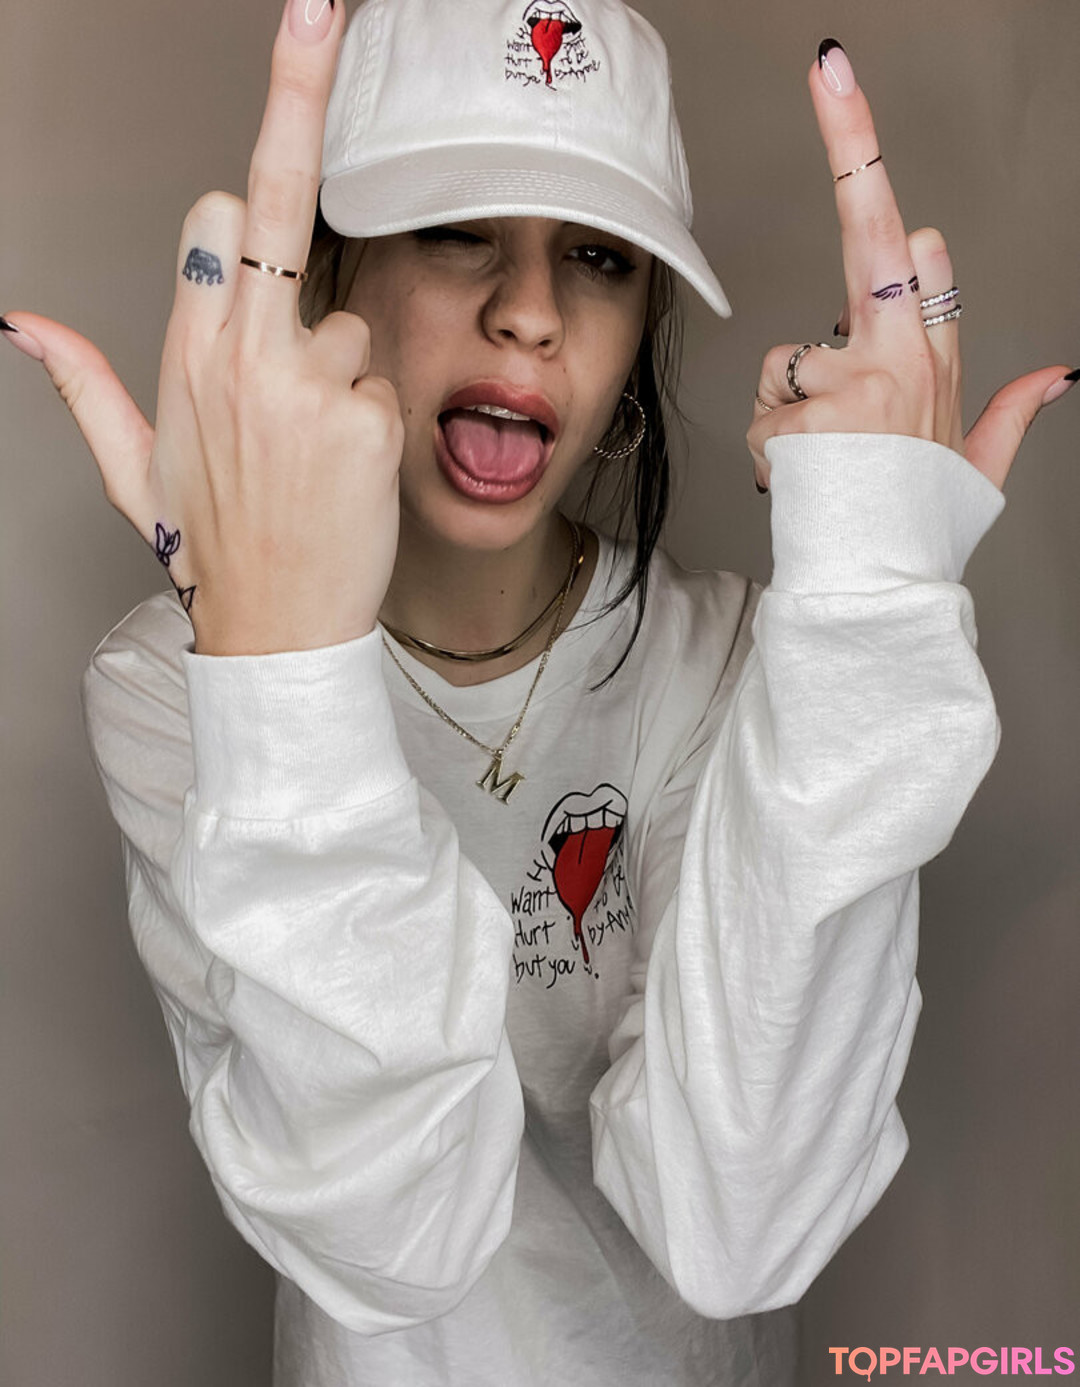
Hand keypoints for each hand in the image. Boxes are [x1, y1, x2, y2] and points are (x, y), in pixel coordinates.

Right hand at [1, 0, 402, 654]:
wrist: (278, 632)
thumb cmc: (214, 550)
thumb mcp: (133, 471)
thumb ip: (87, 385)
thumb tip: (22, 323)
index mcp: (182, 354)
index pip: (212, 215)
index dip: (241, 188)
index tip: (291, 51)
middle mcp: (237, 355)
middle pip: (271, 197)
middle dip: (296, 106)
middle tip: (318, 7)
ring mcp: (303, 383)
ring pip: (350, 317)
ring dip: (340, 367)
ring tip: (313, 446)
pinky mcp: (363, 415)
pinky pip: (384, 379)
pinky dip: (373, 416)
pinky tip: (346, 469)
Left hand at [746, 40, 1074, 492]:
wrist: (880, 590)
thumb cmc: (918, 524)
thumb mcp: (977, 468)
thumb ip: (1012, 413)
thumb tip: (1061, 373)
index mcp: (936, 359)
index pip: (923, 254)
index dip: (884, 200)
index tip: (852, 101)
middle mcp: (904, 358)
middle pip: (876, 234)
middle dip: (853, 148)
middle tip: (832, 68)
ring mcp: (858, 381)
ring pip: (786, 355)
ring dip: (788, 407)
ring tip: (823, 461)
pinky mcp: (811, 410)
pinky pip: (762, 410)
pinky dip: (770, 447)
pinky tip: (803, 478)